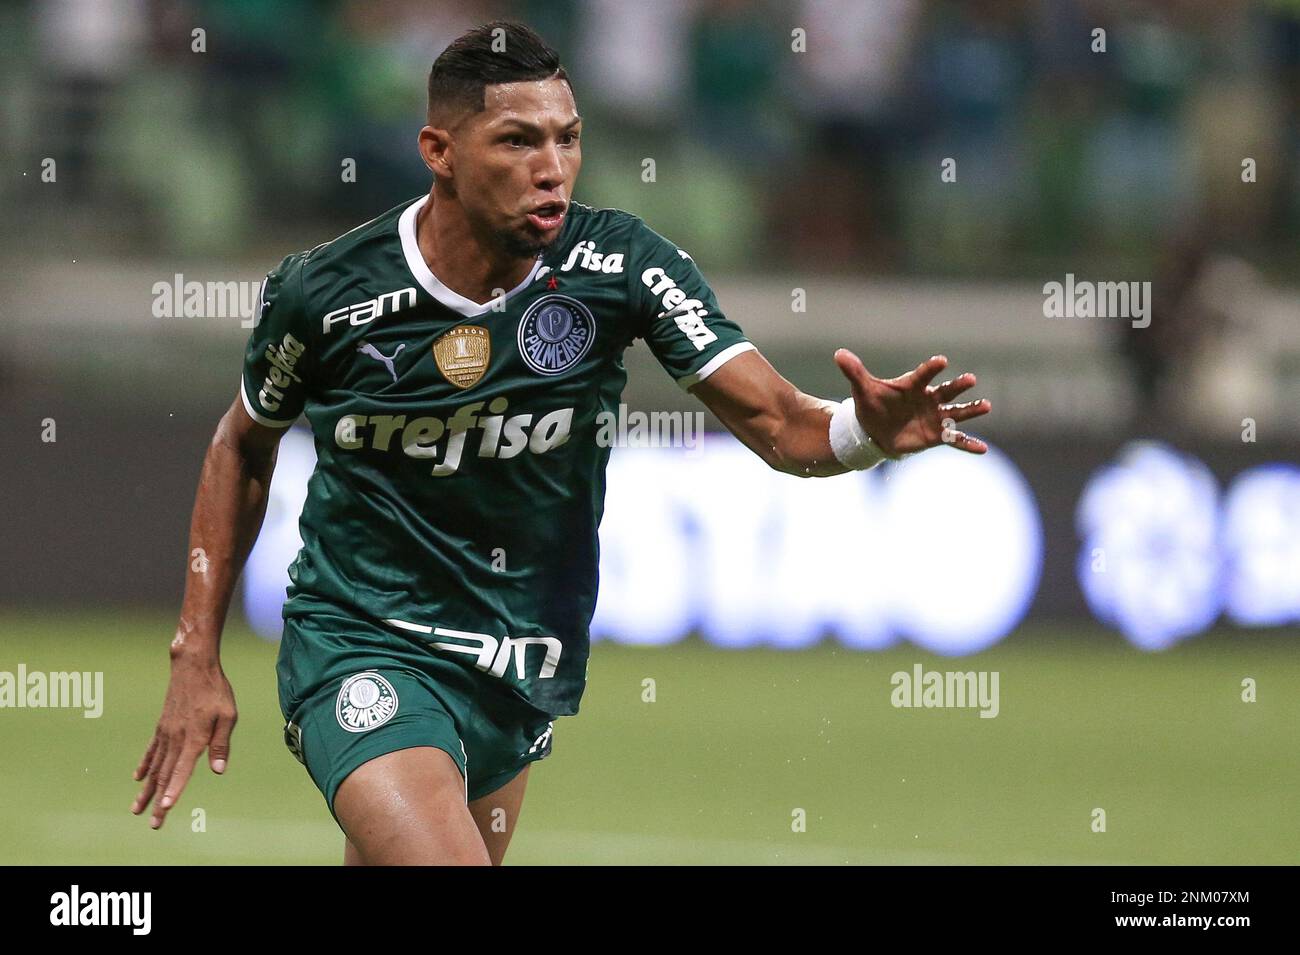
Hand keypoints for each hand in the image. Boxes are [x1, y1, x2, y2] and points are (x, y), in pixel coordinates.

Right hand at [131, 652, 236, 828]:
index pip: (182, 770)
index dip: (174, 790)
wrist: (193, 665)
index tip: (165, 808)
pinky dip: (145, 765)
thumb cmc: (216, 690)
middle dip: (158, 801)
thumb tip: (218, 770)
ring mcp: (166, 733)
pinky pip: (151, 750)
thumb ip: (221, 744)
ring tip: (137, 810)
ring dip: (146, 790)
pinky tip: (138, 778)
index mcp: (195, 738)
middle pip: (165, 775)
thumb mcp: (228, 715)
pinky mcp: (162, 726)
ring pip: (154, 767)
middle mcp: (176, 738)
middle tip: (153, 824)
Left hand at [834, 349, 990, 456]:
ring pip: (956, 413)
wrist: (874, 431)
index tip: (942, 361)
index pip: (923, 375)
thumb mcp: (863, 390)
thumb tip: (838, 354)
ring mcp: (935, 417)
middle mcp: (929, 399)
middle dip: (958, 386)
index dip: (932, 368)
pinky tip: (983, 449)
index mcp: (913, 385)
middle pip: (947, 391)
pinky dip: (969, 444)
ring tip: (986, 406)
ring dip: (971, 410)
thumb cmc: (872, 406)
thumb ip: (855, 372)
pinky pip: (955, 440)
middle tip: (971, 379)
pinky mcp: (936, 436)